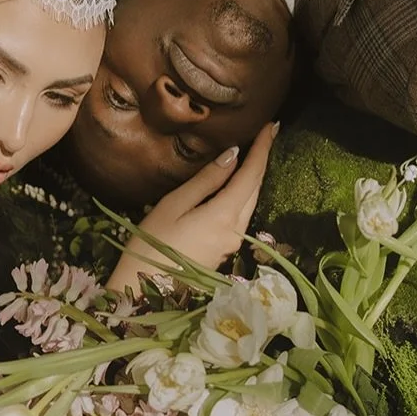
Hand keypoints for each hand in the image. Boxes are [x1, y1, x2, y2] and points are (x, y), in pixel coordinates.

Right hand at [107, 122, 278, 292]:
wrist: (145, 289)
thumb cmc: (152, 243)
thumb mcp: (175, 204)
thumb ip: (206, 180)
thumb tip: (233, 156)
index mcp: (225, 215)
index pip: (251, 175)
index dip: (263, 149)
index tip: (271, 126)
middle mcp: (236, 230)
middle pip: (256, 189)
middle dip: (263, 159)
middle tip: (269, 133)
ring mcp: (232, 242)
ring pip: (251, 202)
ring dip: (255, 177)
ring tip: (257, 152)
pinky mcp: (224, 249)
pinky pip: (241, 214)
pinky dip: (244, 193)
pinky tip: (239, 183)